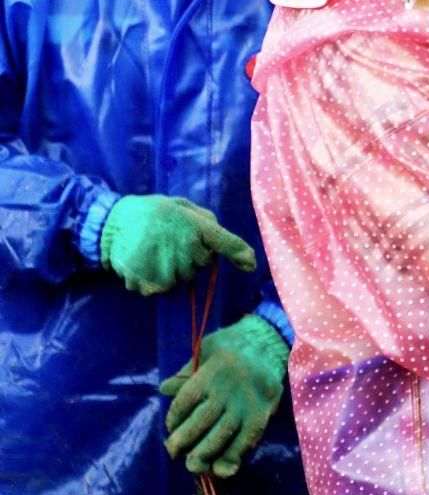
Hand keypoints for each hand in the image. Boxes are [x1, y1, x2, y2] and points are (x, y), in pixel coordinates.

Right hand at [101, 195, 256, 295]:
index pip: (228, 243)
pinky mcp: (150, 284)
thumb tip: (225, 241)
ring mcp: (168, 269)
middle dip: (189, 256)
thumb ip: (206, 221)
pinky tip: (143, 262)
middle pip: (200, 265)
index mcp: (198, 228)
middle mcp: (188, 251)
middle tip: (168, 241)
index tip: (250, 265)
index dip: (241, 255)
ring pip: (180, 279)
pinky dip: (152, 279)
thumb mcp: (182, 207)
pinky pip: (160, 287)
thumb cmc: (152, 212)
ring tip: (153, 251)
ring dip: (170, 269)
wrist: (111, 222)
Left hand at [159, 316, 285, 477]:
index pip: (185, 401)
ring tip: (193, 464)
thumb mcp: (206, 349)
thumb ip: (186, 372)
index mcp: (213, 371)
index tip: (170, 428)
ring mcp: (248, 404)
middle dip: (184, 440)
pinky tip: (221, 467)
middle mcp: (230, 389)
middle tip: (173, 451)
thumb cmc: (232, 346)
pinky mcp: (263, 415)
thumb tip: (164, 389)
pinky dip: (233, 456)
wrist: (270, 343)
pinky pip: (246, 441)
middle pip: (202, 420)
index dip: (174, 418)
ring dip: (205, 453)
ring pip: (222, 434)